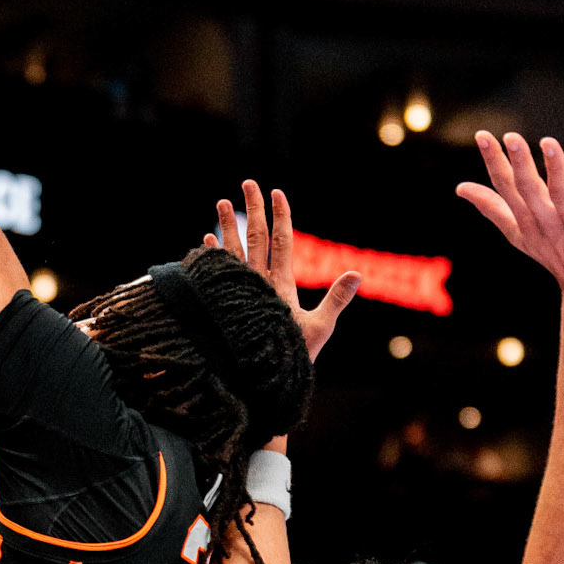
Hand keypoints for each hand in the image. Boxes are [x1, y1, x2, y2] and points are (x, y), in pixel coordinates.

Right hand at [211, 181, 359, 360]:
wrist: (270, 380)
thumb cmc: (295, 356)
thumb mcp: (320, 325)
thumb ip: (337, 298)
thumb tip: (357, 273)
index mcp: (282, 283)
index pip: (281, 241)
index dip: (280, 217)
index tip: (277, 192)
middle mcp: (261, 282)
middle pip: (256, 237)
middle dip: (252, 209)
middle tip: (248, 182)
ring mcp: (243, 290)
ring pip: (234, 251)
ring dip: (228, 227)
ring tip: (220, 202)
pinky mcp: (227, 302)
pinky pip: (217, 274)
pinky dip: (211, 257)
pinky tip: (205, 240)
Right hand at [456, 134, 563, 304]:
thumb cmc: (556, 255)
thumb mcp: (518, 234)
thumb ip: (492, 208)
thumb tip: (461, 188)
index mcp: (525, 221)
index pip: (506, 187)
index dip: (494, 161)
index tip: (483, 136)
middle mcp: (546, 222)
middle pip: (529, 189)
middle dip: (520, 163)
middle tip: (510, 136)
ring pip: (561, 194)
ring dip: (555, 168)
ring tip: (548, 142)